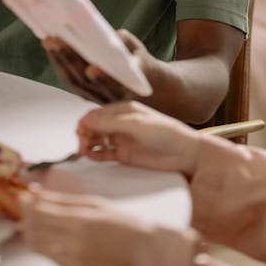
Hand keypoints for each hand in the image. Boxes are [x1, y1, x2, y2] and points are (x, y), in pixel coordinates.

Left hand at [22, 189, 148, 265]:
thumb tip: (38, 193)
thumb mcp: (94, 203)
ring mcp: (73, 261)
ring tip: (36, 218)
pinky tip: (49, 233)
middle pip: (35, 230)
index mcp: (80, 221)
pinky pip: (50, 257)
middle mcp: (74, 243)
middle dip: (27, 216)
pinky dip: (44, 243)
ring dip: (31, 231)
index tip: (24, 196)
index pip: (41, 213)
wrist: (140, 253)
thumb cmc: (121, 224)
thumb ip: (63, 199)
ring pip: (38, 246)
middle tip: (28, 206)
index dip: (28, 204)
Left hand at [43, 29, 150, 103]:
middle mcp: (107, 96)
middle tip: (56, 41)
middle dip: (69, 60)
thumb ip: (124, 44)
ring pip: (73, 81)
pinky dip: (58, 62)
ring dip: (59, 61)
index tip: (91, 69)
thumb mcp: (137, 50)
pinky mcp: (82, 91)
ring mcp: (92, 96)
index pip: (113, 86)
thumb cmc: (137, 61)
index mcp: (127, 88)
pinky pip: (69, 79)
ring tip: (49, 41)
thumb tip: (108, 35)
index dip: (103, 79)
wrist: (139, 83)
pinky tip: (51, 47)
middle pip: (85, 82)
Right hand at [77, 101, 199, 178]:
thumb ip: (111, 123)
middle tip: (81, 142)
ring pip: (97, 140)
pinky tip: (90, 155)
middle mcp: (121, 124)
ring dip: (88, 143)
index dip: (86, 121)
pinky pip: (104, 154)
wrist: (186, 154)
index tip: (80, 130)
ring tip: (83, 150)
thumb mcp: (137, 124)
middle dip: (84, 133)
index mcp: (123, 110)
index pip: (98, 113)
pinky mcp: (124, 155)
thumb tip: (87, 120)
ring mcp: (122, 139)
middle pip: (94, 127)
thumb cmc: (167, 133)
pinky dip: (95, 154)